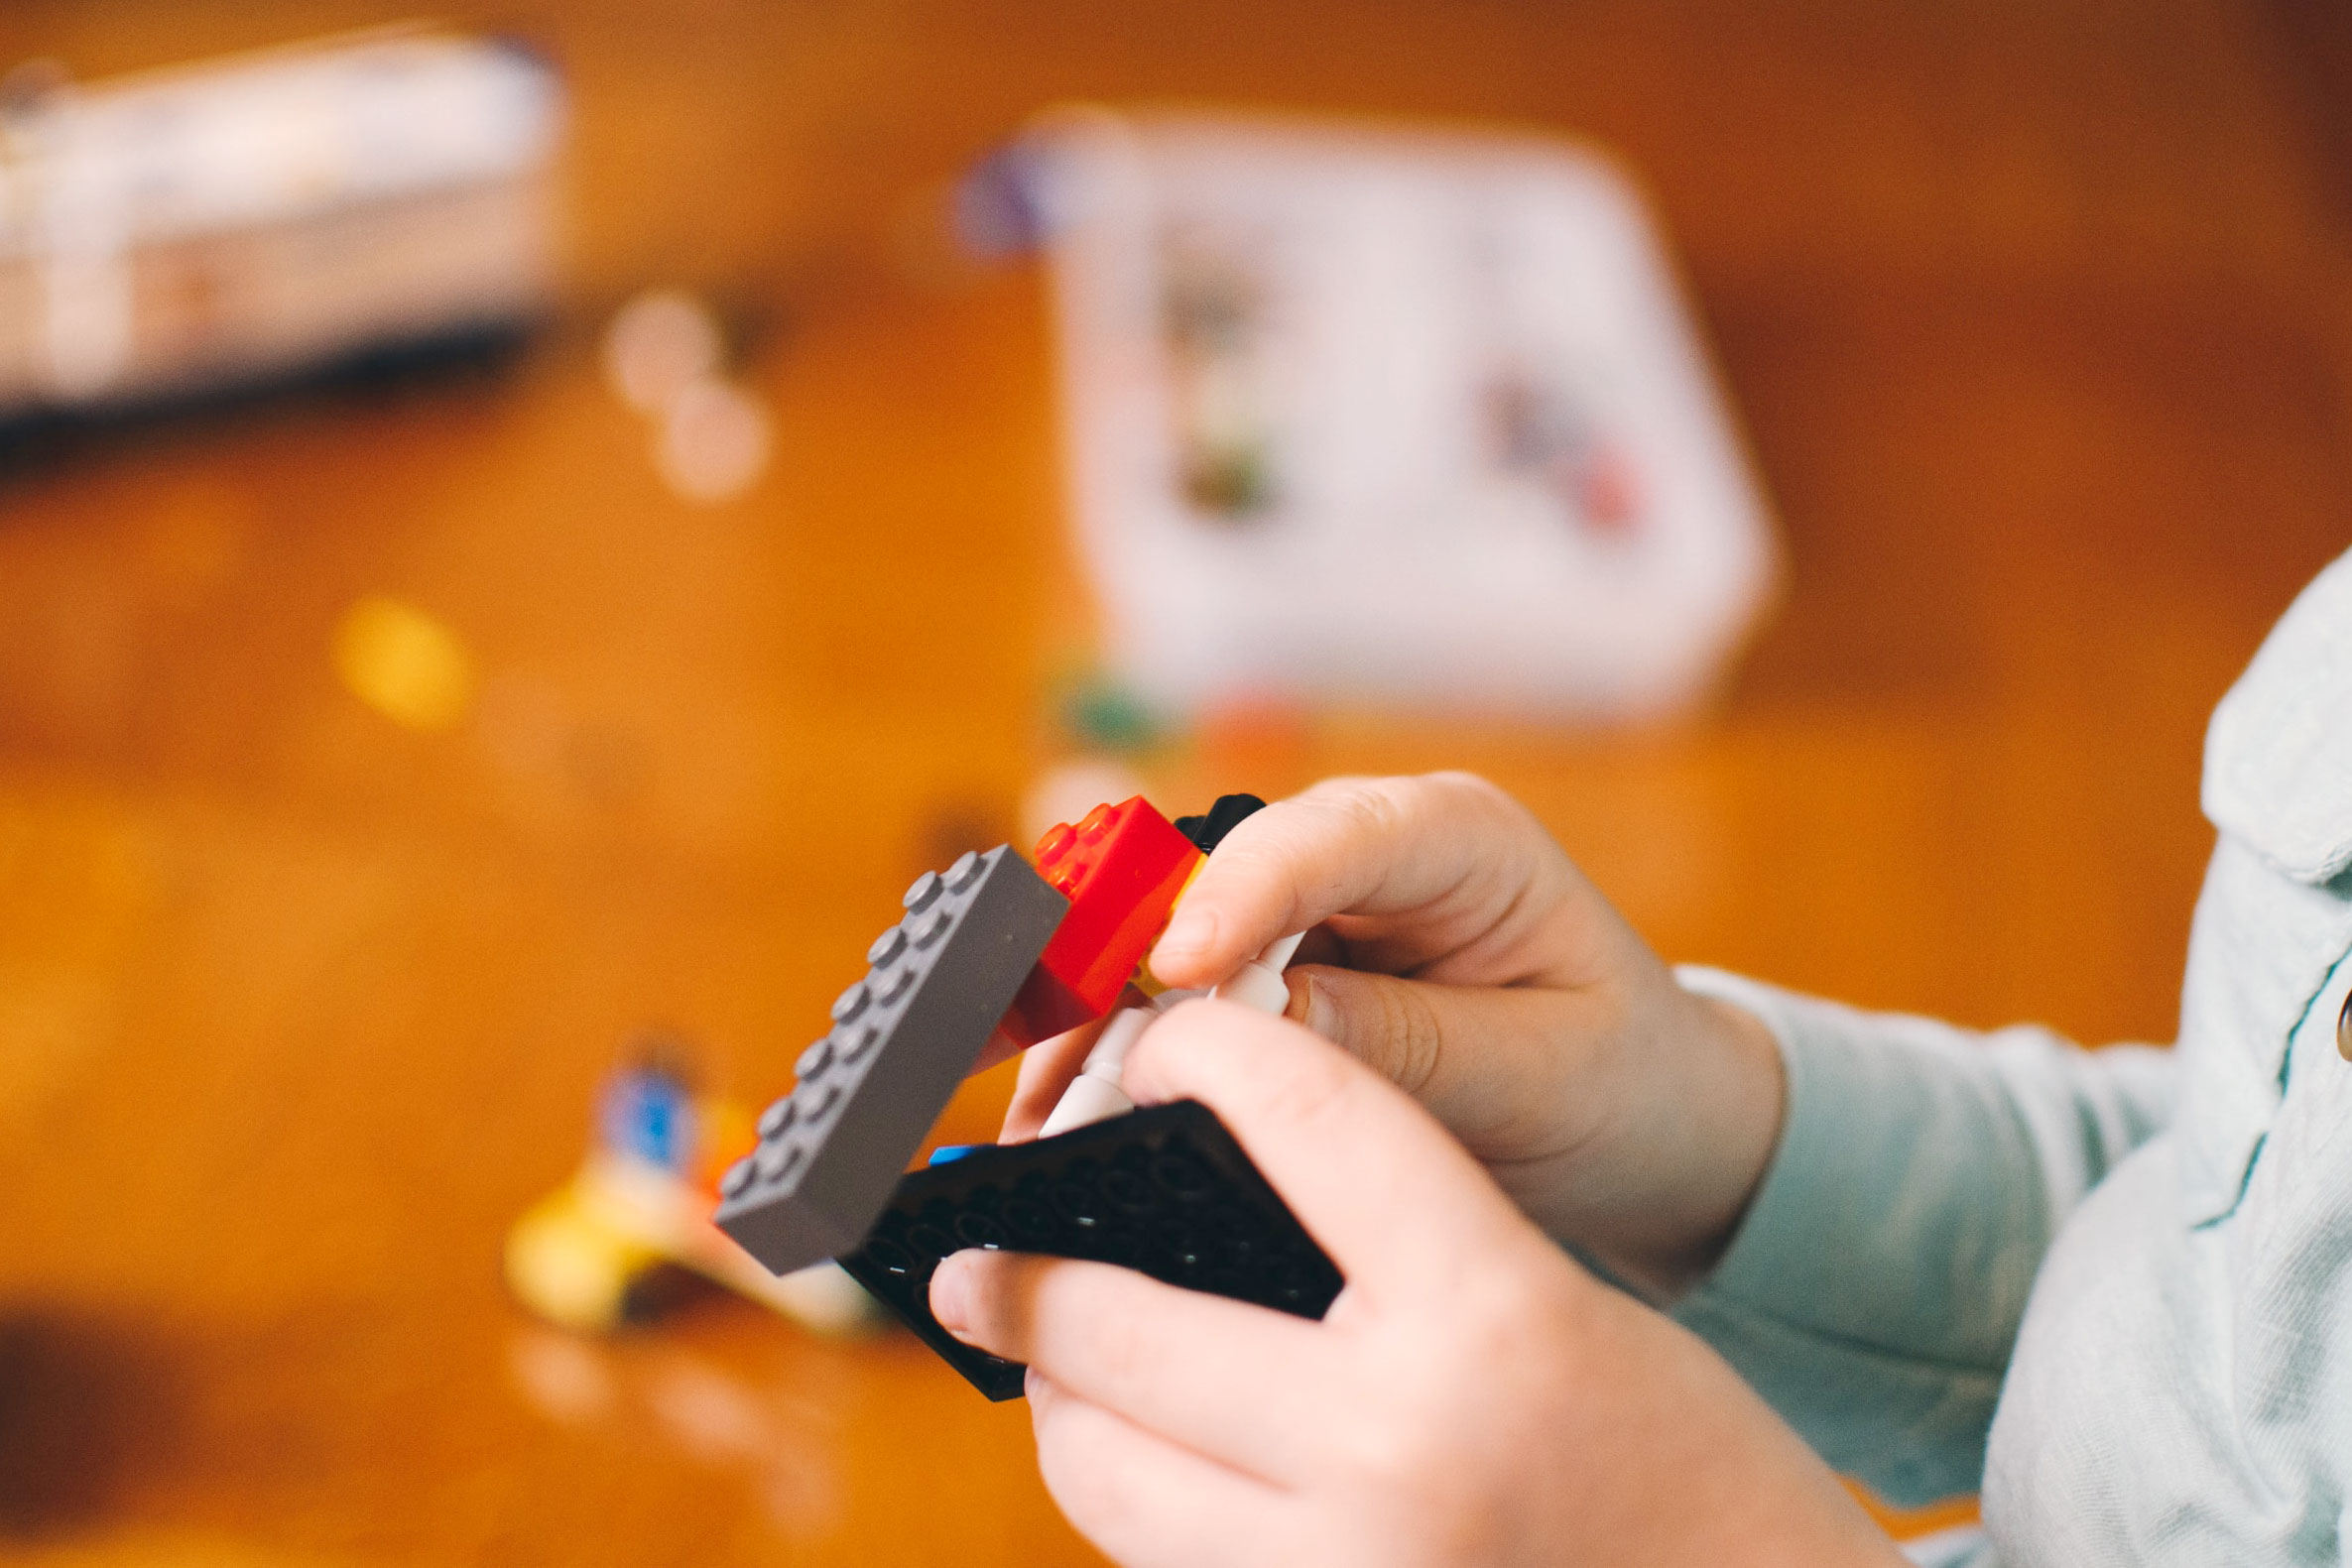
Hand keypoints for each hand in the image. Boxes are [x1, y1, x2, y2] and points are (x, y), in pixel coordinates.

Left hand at [932, 1001, 1897, 1567]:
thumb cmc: (1689, 1470)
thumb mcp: (1566, 1312)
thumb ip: (1403, 1247)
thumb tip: (1209, 1201)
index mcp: (1493, 1320)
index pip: (1309, 1122)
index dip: (1208, 1053)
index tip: (1155, 1043)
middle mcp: (1398, 1452)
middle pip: (1125, 1321)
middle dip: (1026, 1274)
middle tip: (977, 1257)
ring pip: (1103, 1473)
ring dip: (1060, 1404)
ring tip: (1051, 1364)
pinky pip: (1160, 1567)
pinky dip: (1135, 1506)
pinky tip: (1146, 1460)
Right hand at [1007, 772, 1783, 1295]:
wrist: (1647, 1119)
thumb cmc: (1616, 1080)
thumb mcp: (1536, 1074)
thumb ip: (1405, 1044)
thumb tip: (1256, 1025)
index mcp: (1460, 839)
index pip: (1331, 837)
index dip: (1242, 895)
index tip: (1179, 971)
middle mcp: (1366, 849)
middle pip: (1212, 873)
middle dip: (1125, 965)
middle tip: (1060, 1066)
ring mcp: (1310, 904)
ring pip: (1166, 932)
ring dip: (1098, 1018)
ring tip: (1040, 1113)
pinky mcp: (1273, 966)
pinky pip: (1173, 992)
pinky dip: (1118, 1051)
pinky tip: (1068, 1114)